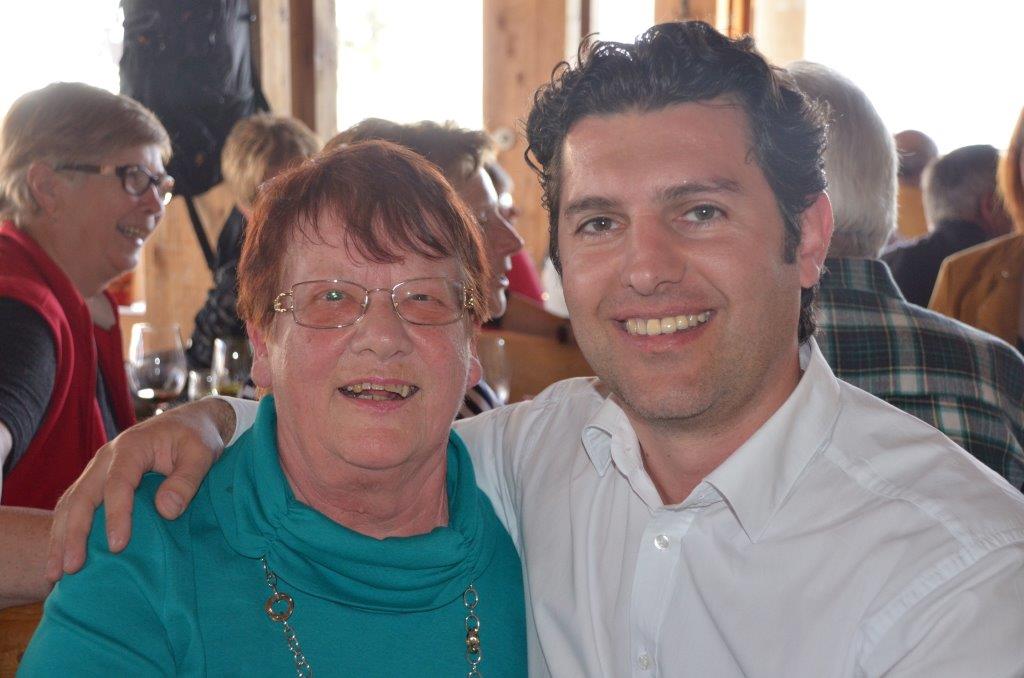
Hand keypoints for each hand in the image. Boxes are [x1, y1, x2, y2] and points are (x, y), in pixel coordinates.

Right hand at [45, 398, 235, 580]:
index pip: (118, 484)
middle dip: (73, 534)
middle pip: (82, 496)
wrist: (189, 422)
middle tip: (70, 569)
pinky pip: (74, 506)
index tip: (117, 547)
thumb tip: (166, 511)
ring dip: (61, 537)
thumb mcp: (203, 454)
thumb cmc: (197, 437)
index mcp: (132, 447)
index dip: (116, 516)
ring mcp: (98, 469)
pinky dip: (65, 531)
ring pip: (71, 503)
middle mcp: (107, 457)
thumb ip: (187, 480)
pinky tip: (61, 556)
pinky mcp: (98, 480)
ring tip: (54, 574)